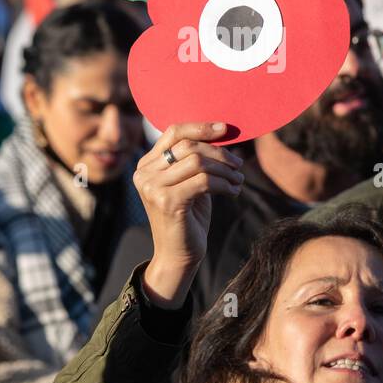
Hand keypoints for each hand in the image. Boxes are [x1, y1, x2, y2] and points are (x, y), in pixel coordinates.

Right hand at [134, 122, 242, 307]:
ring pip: (198, 163)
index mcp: (146, 165)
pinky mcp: (167, 202)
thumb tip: (222, 134)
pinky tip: (234, 192)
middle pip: (189, 146)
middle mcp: (144, 174)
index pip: (174, 132)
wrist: (179, 255)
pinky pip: (205, 182)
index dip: (201, 127)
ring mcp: (153, 188)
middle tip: (238, 164)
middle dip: (220, 153)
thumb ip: (196, 159)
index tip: (225, 129)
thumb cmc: (188, 217)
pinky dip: (225, 185)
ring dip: (225, 170)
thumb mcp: (190, 182)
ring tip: (238, 179)